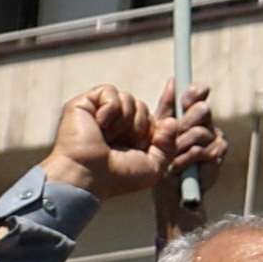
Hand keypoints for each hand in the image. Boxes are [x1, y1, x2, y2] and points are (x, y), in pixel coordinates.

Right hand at [39, 83, 218, 199]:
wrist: (88, 176)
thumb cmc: (117, 177)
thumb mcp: (154, 166)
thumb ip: (169, 145)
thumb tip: (170, 121)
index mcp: (132, 137)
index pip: (153, 115)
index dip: (167, 101)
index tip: (177, 84)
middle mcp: (116, 124)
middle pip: (144, 107)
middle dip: (142, 126)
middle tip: (127, 143)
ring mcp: (100, 113)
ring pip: (130, 100)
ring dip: (126, 121)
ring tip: (109, 137)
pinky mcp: (85, 104)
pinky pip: (110, 92)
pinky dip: (110, 109)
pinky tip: (100, 125)